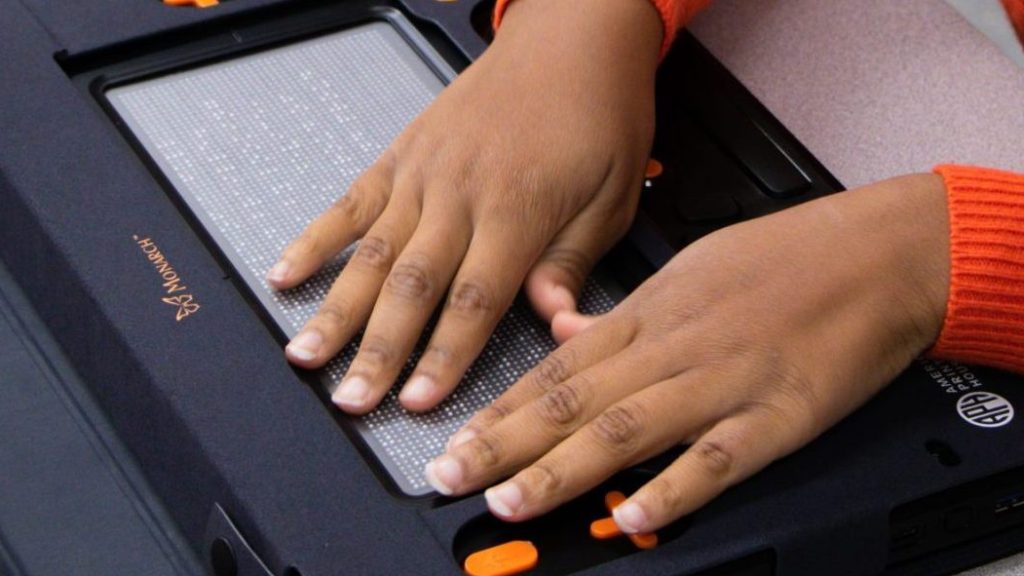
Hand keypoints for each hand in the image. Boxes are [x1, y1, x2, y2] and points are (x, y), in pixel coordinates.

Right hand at [267, 0, 662, 413]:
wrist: (572, 36)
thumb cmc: (599, 113)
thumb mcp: (613, 196)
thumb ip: (572, 261)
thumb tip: (552, 320)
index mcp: (518, 210)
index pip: (474, 301)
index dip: (443, 357)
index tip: (418, 403)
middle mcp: (461, 193)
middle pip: (411, 285)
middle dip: (378, 350)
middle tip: (350, 400)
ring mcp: (423, 172)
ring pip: (372, 251)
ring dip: (335, 309)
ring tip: (305, 355)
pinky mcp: (402, 154)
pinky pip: (351, 203)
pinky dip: (314, 239)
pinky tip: (284, 273)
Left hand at [424, 174, 949, 532]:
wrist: (877, 252)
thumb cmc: (785, 257)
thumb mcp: (688, 269)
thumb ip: (622, 313)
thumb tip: (567, 334)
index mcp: (649, 314)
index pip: (556, 370)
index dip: (501, 410)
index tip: (456, 438)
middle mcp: (672, 348)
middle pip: (573, 403)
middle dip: (505, 443)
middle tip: (451, 475)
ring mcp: (723, 381)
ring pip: (627, 429)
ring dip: (562, 468)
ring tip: (510, 499)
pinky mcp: (779, 415)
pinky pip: (718, 456)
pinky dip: (673, 487)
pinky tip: (634, 514)